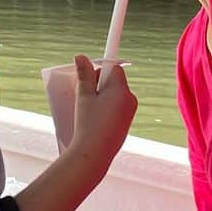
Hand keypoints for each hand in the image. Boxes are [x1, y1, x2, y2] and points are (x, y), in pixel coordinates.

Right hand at [67, 54, 136, 172]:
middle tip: (85, 95)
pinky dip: (107, 109)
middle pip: (116, 81)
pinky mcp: (127, 123)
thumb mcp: (83, 96)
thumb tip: (81, 57)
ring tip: (89, 110)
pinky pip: (118, 108)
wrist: (94, 154)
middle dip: (101, 84)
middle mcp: (130, 99)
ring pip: (116, 95)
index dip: (101, 70)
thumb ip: (84, 75)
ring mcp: (130, 112)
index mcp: (121, 90)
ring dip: (103, 97)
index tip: (90, 75)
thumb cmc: (88, 124)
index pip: (115, 68)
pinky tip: (96, 119)